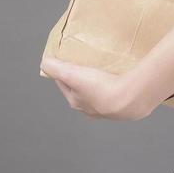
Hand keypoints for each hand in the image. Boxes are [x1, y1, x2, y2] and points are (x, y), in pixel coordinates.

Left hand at [41, 56, 160, 120]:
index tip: (66, 63)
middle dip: (82, 80)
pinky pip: (118, 94)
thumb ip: (56, 68)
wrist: (129, 98)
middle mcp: (91, 109)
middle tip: (86, 65)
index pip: (64, 86)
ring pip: (100, 95)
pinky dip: (118, 87)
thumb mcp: (72, 74)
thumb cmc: (99, 87)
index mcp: (76, 102)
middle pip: (82, 91)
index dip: (63, 74)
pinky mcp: (125, 106)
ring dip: (101, 85)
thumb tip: (44, 63)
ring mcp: (108, 109)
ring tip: (105, 71)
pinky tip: (122, 78)